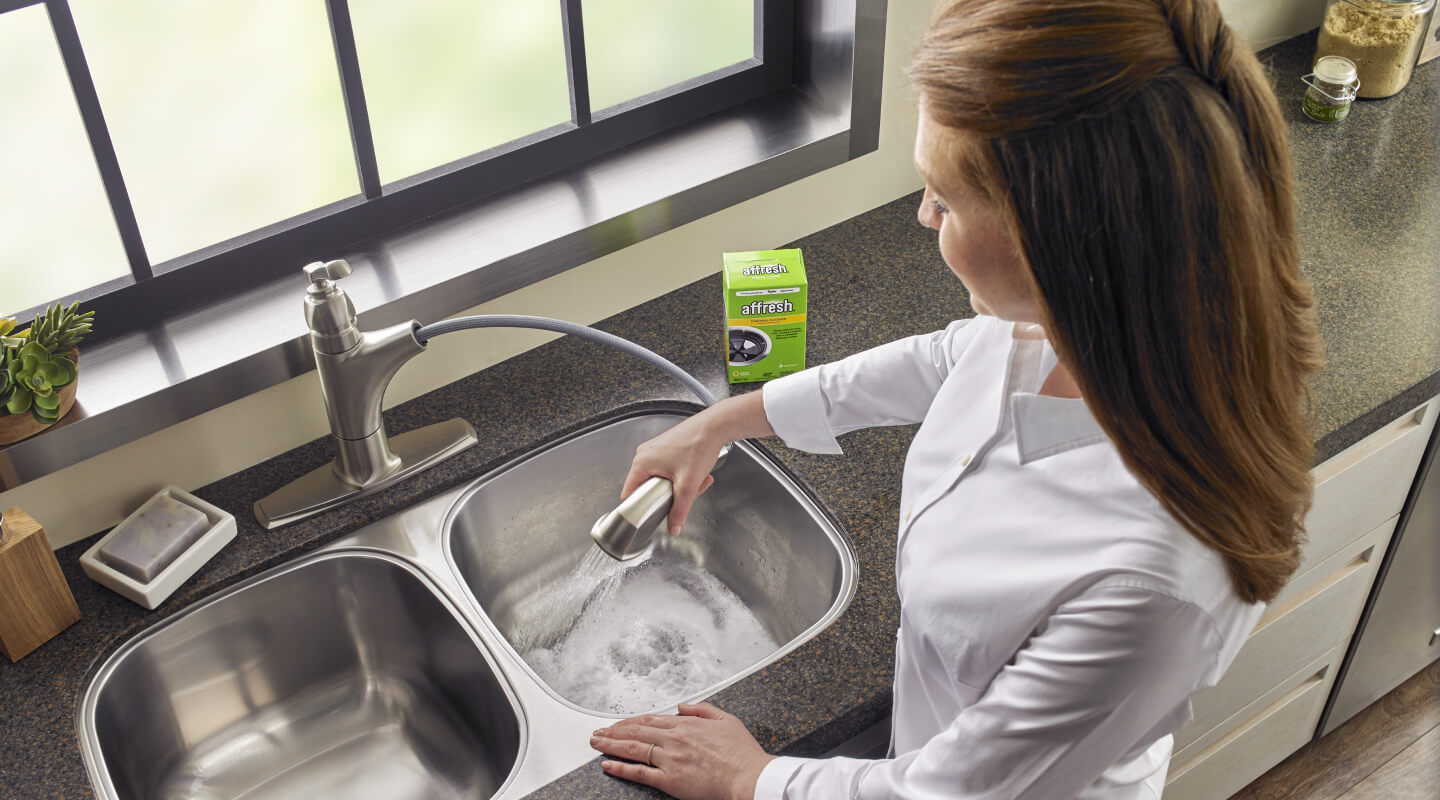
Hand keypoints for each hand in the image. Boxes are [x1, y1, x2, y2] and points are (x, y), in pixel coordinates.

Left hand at [590, 703, 774, 799]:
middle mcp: (674, 739)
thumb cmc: (741, 753)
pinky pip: (640, 773)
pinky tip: (607, 765)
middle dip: (613, 731)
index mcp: (686, 725)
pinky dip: (621, 768)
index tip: (618, 723)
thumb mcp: (726, 720)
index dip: (630, 722)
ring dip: (611, 744)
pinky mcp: (670, 780)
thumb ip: (702, 709)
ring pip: (633, 749)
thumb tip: (683, 706)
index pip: (650, 720)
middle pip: (636, 732)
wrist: (749, 776)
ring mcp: (670, 759)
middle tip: (598, 732)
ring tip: (596, 743)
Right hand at [622, 417, 725, 536]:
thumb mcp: (687, 486)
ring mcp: (655, 450)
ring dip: (680, 485)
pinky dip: (683, 475)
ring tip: (696, 480)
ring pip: (662, 479)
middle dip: (670, 494)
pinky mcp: (666, 448)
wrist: (715, 426)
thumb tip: (673, 527)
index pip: (630, 493)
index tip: (653, 511)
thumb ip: (679, 511)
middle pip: (649, 488)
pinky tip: (696, 472)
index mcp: (642, 462)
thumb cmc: (698, 445)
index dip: (641, 506)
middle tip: (687, 492)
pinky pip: (668, 470)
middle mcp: (645, 454)